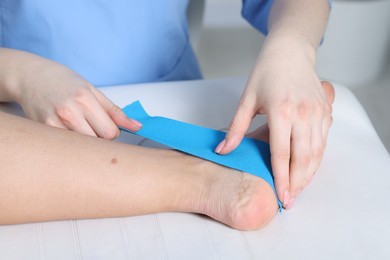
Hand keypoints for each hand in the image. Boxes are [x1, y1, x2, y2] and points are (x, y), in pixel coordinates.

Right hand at [14, 54, 140, 138]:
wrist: (29, 76)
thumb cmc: (62, 81)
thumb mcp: (93, 91)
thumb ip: (116, 112)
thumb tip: (137, 126)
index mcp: (85, 100)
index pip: (110, 133)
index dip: (112, 133)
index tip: (106, 126)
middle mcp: (69, 112)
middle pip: (97, 142)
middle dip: (100, 139)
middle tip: (92, 127)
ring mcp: (54, 123)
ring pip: (82, 148)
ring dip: (86, 143)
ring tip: (79, 127)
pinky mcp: (43, 131)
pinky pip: (66, 147)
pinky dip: (71, 143)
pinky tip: (67, 130)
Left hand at [215, 41, 334, 208]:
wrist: (290, 51)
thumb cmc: (266, 72)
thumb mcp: (246, 99)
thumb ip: (236, 128)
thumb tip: (222, 151)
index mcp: (281, 111)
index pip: (282, 153)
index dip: (281, 178)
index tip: (281, 196)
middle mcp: (303, 114)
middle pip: (303, 158)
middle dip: (297, 183)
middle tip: (290, 200)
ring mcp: (317, 113)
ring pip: (317, 153)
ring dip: (308, 174)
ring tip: (298, 189)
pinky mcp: (325, 111)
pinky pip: (323, 142)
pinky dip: (317, 159)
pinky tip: (308, 169)